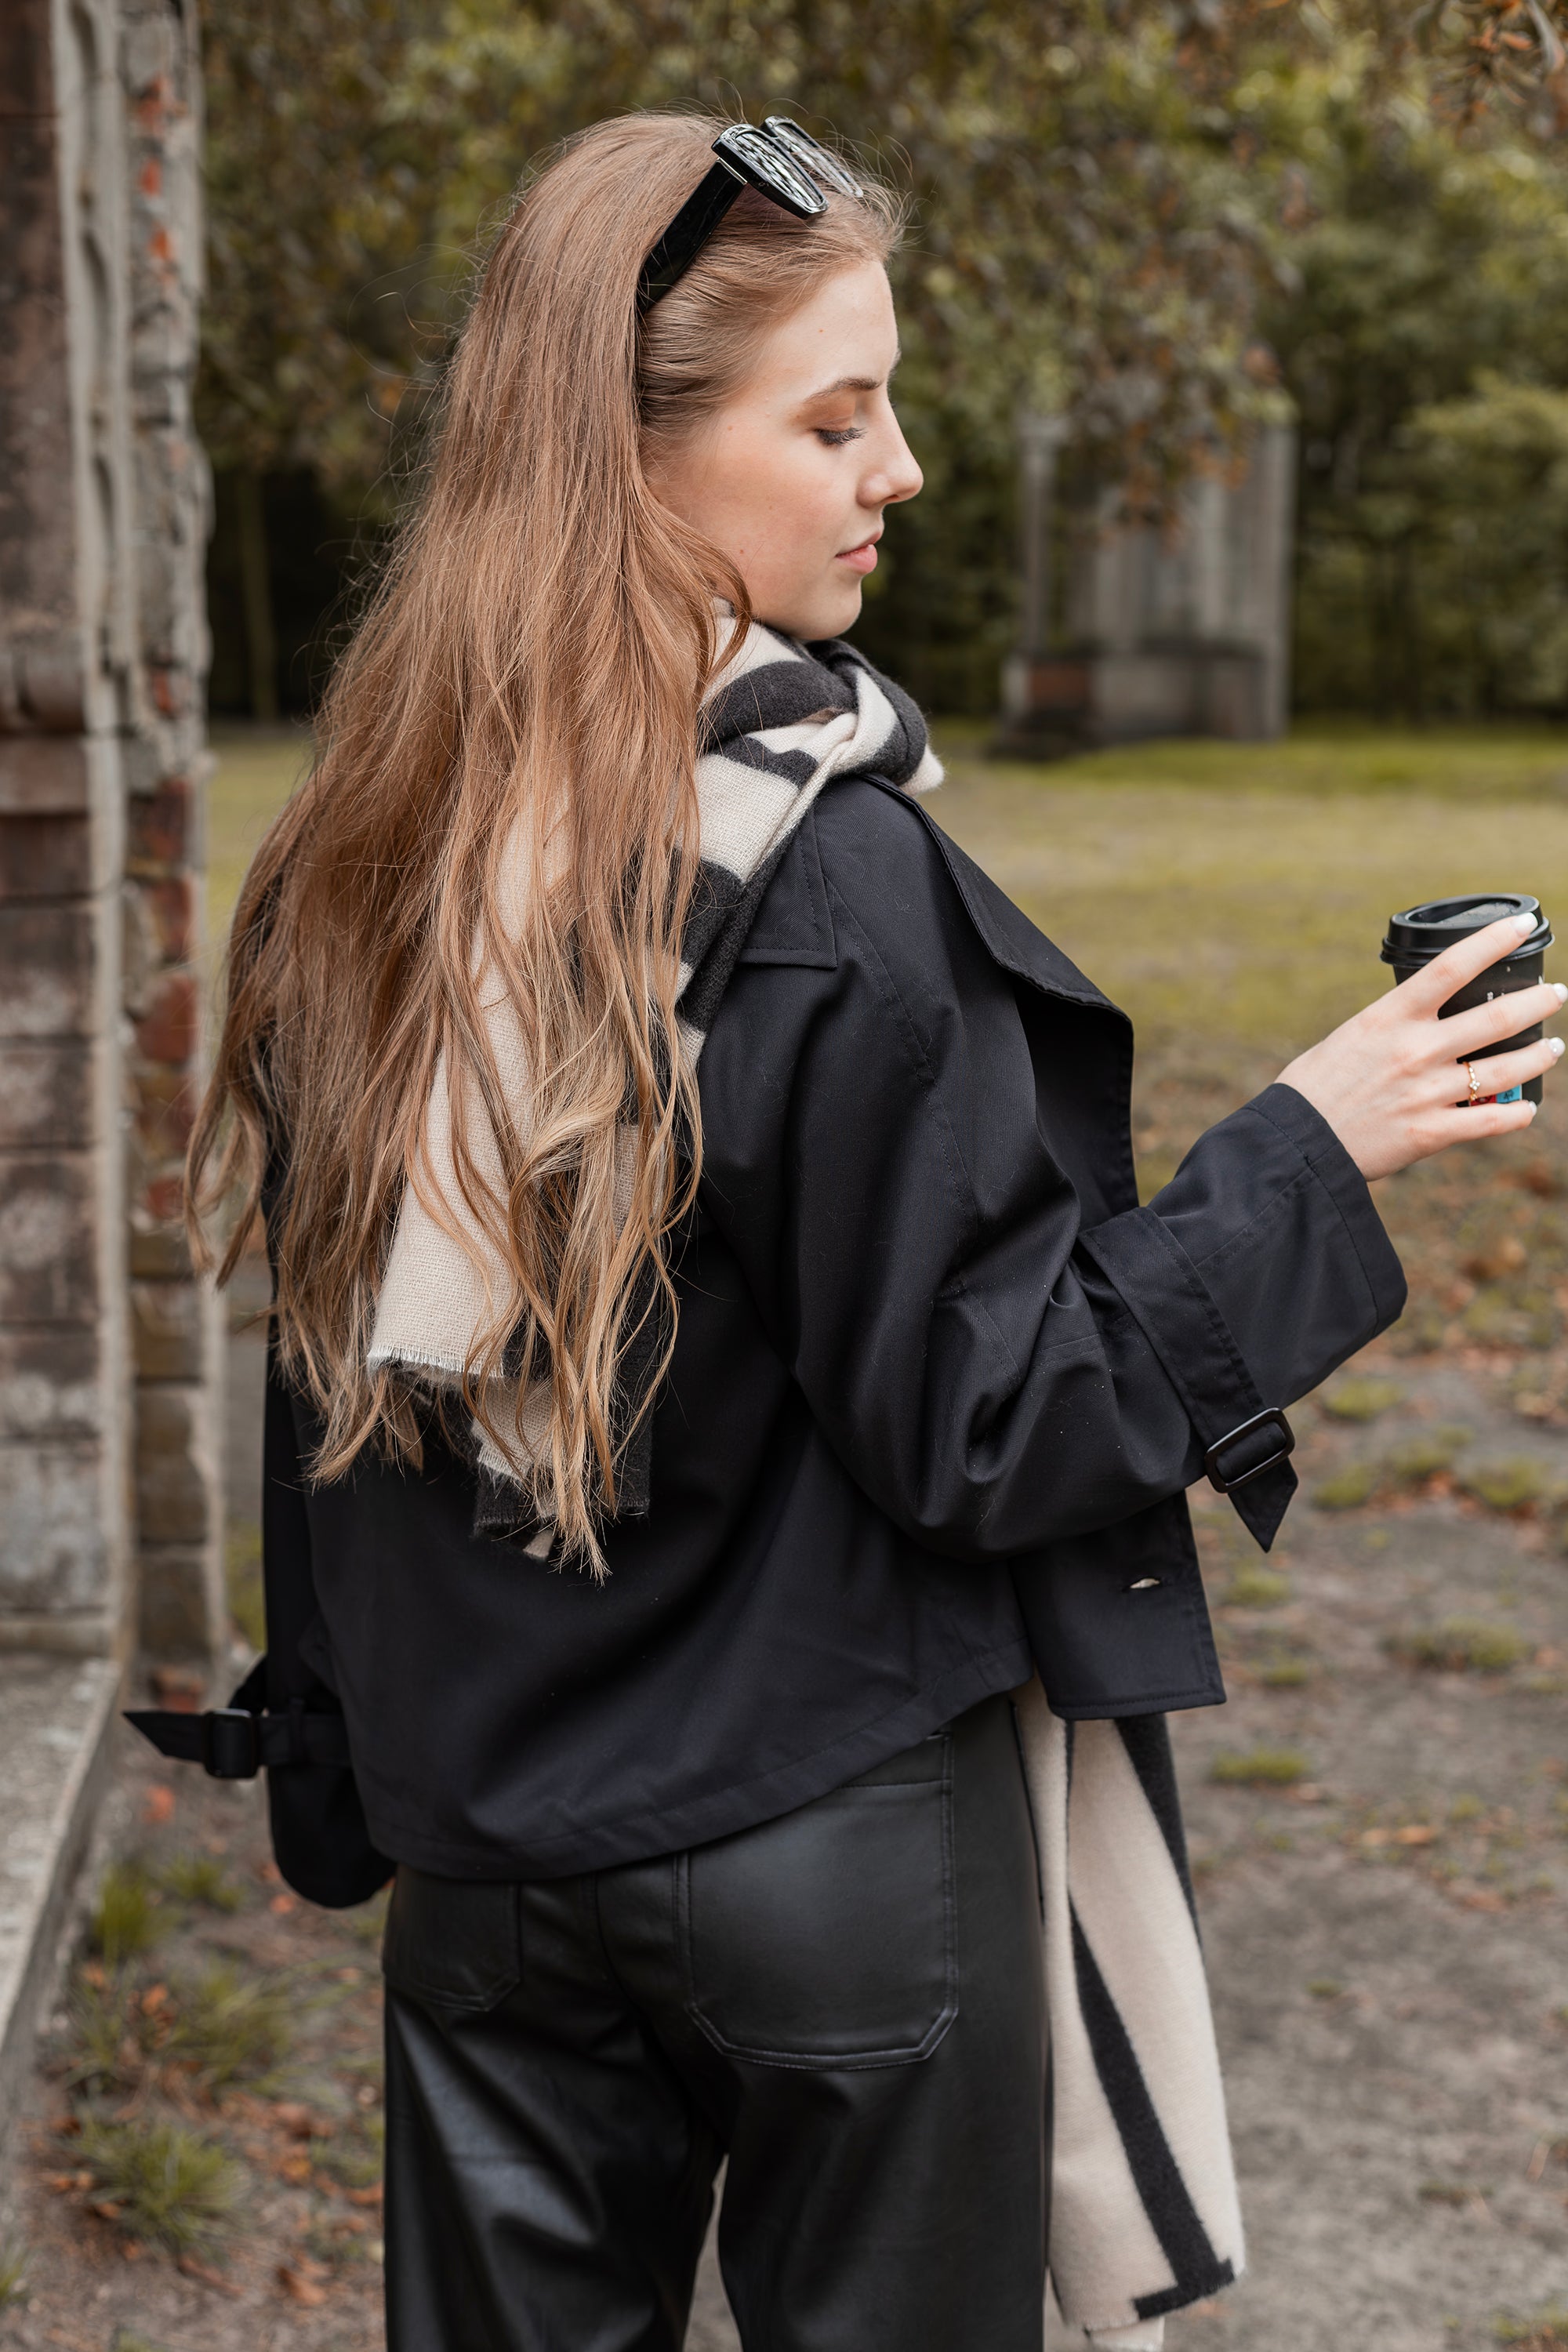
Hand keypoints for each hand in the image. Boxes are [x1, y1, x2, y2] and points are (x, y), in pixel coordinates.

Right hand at [1277, 911, 1566, 1180]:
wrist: (1294, 1143)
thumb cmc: (1314, 1087)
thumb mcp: (1351, 1036)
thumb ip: (1392, 1026)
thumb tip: (1424, 1019)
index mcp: (1389, 1018)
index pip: (1451, 967)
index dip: (1493, 941)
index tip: (1523, 926)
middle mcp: (1414, 1050)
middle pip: (1495, 1019)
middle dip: (1538, 1002)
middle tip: (1556, 993)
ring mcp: (1426, 1092)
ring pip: (1505, 1070)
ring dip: (1539, 1056)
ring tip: (1554, 1048)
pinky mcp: (1430, 1132)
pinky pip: (1490, 1121)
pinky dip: (1516, 1115)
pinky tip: (1527, 1109)